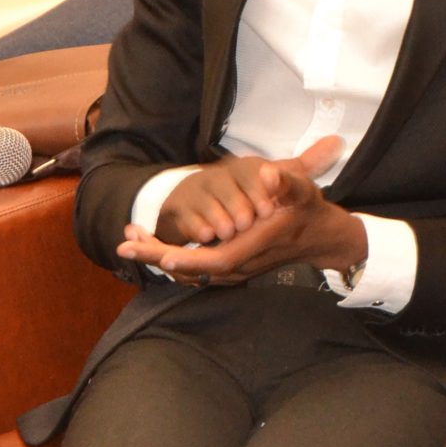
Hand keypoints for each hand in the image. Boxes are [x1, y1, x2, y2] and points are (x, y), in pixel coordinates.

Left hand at [117, 137, 365, 285]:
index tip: (162, 254)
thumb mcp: (303, 190)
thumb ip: (286, 182)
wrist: (321, 237)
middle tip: (124, 243)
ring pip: (191, 270)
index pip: (215, 262)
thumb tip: (269, 176)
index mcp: (253, 248)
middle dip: (158, 256)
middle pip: (193, 270)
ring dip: (159, 254)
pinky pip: (195, 267)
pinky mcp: (230, 266)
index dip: (189, 259)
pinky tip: (152, 240)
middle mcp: (241, 265)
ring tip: (131, 237)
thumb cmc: (308, 210)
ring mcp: (234, 269)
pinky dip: (171, 256)